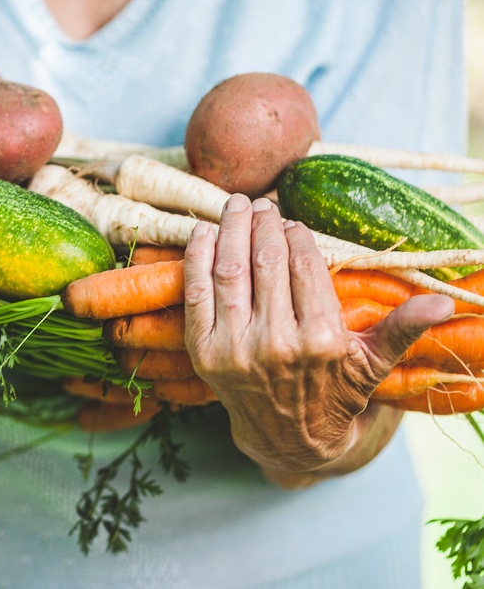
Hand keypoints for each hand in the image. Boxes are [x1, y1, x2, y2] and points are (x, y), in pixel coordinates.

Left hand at [183, 194, 453, 485]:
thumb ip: (401, 328)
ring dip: (230, 230)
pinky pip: (196, 294)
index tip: (293, 221)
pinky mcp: (203, 353)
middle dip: (263, 225)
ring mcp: (234, 348)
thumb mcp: (371, 364)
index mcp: (320, 339)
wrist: (286, 438)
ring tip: (235, 206)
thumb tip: (445, 302)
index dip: (296, 235)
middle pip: (266, 262)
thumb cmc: (333, 393)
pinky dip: (197, 258)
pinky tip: (202, 231)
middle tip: (262, 205)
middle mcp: (275, 343)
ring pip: (230, 271)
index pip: (304, 266)